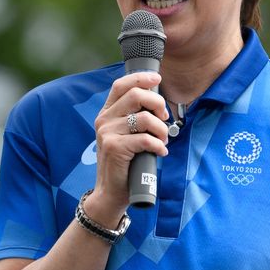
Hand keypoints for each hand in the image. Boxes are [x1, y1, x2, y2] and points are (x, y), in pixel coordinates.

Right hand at [89, 72, 168, 224]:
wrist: (111, 192)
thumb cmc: (125, 163)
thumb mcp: (126, 135)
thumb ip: (135, 118)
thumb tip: (158, 102)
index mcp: (106, 113)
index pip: (121, 85)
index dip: (141, 78)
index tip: (158, 79)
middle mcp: (104, 120)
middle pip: (136, 96)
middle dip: (157, 104)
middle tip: (165, 119)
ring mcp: (107, 133)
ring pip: (144, 118)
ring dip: (161, 129)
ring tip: (163, 140)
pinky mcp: (114, 148)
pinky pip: (145, 139)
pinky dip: (158, 145)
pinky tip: (161, 152)